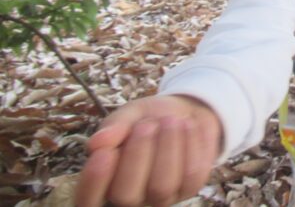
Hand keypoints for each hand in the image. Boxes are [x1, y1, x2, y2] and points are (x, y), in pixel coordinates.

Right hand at [75, 94, 221, 206]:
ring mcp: (161, 198)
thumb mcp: (128, 116)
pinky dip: (190, 145)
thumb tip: (97, 143)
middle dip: (137, 155)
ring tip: (170, 120)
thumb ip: (113, 127)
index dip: (93, 183)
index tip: (103, 153)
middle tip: (146, 125)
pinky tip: (187, 126)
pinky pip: (192, 174)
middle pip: (125, 196)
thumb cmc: (147, 118)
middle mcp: (130, 199)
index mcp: (105, 183)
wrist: (184, 112)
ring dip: (167, 146)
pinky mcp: (189, 188)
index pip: (87, 201)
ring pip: (162, 186)